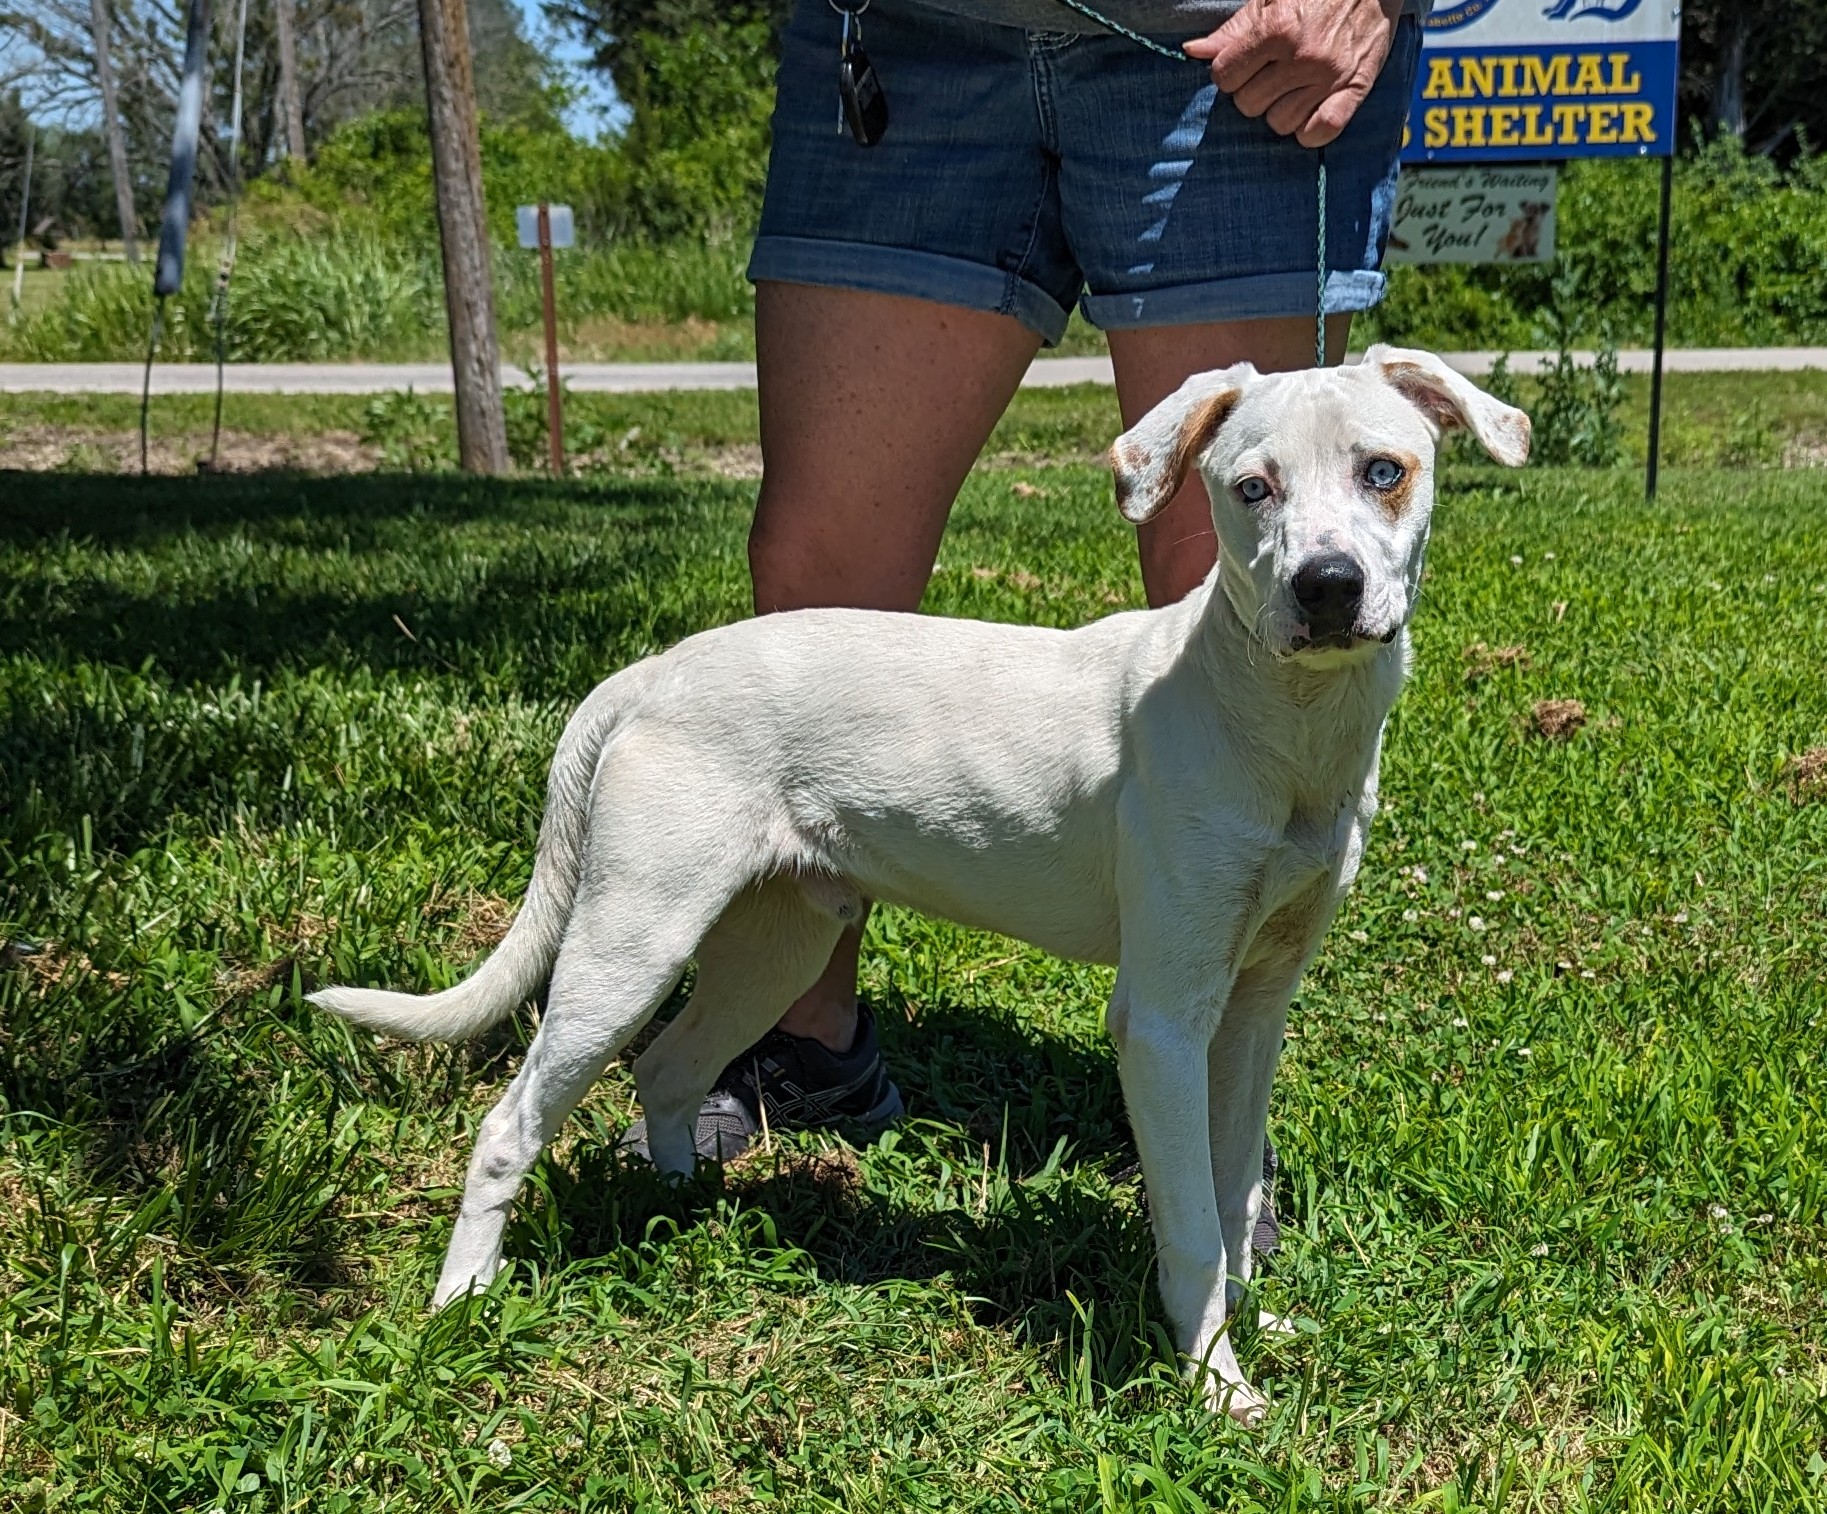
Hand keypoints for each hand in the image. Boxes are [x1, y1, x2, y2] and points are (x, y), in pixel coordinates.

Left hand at [1184, 0, 1402, 148]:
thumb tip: (1193, 52)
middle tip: (1270, 74)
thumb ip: (1233, 30)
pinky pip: (1321, 131)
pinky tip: (1309, 111)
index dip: (1229, 72)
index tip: (1242, 64)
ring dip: (1280, 111)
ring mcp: (1329, 77)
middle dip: (1253, 91)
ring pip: (1279, 123)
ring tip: (1292, 87)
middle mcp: (1302, 56)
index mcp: (1276, 29)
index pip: (1225, 77)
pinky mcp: (1355, 89)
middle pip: (1249, 104)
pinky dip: (1311, 130)